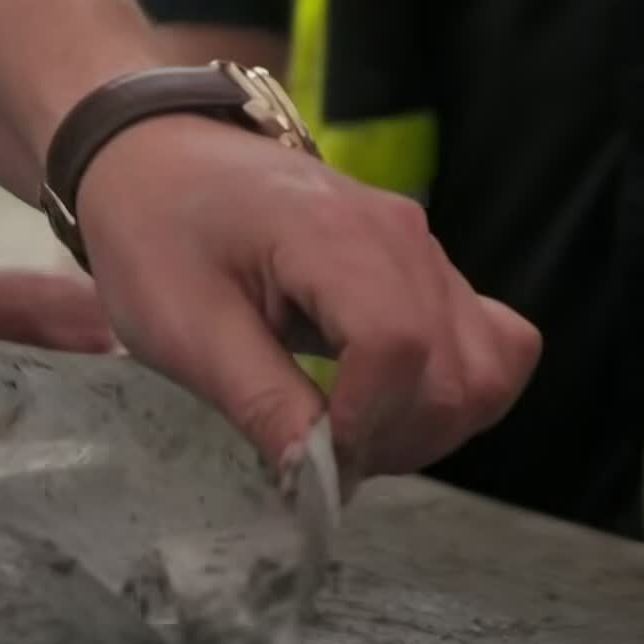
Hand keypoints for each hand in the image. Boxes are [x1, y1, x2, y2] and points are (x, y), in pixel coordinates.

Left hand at [74, 115, 539, 479]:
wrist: (158, 163)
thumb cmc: (156, 236)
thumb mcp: (184, 327)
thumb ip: (260, 402)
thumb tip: (317, 480)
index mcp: (333, 235)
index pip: (399, 346)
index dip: (367, 422)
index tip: (315, 458)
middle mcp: (403, 237)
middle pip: (455, 372)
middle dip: (394, 439)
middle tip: (320, 458)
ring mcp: (424, 253)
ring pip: (483, 368)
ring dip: (424, 428)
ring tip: (348, 438)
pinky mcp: (427, 273)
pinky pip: (487, 345)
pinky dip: (450, 395)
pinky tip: (385, 409)